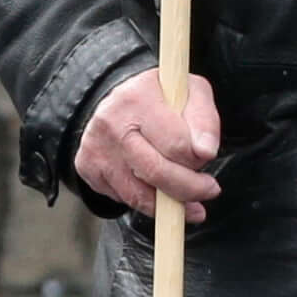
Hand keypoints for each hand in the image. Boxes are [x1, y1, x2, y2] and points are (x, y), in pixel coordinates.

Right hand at [74, 67, 221, 220]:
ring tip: (190, 202)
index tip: (207, 157)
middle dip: (189, 189)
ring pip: (139, 194)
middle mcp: (111, 124)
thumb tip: (205, 152)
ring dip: (170, 204)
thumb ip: (205, 120)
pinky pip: (123, 198)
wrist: (120, 99)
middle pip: (156, 172)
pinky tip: (157, 188)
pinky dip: (146, 200)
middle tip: (208, 189)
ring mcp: (96, 148)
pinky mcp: (88, 167)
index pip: (176, 144)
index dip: (198, 158)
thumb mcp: (191, 93)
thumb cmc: (163, 98)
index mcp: (139, 99)